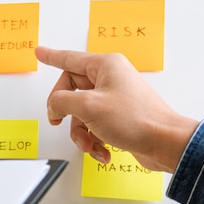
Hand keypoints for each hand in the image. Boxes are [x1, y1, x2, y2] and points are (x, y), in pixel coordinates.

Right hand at [35, 46, 197, 172]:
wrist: (165, 143)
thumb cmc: (135, 119)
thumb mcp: (88, 107)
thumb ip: (62, 102)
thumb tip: (54, 105)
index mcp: (105, 66)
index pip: (69, 58)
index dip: (51, 56)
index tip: (39, 52)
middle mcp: (110, 79)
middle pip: (72, 91)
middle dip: (66, 112)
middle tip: (57, 120)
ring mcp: (115, 98)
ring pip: (82, 113)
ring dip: (81, 132)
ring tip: (90, 144)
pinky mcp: (119, 117)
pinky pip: (95, 125)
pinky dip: (95, 140)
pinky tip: (103, 151)